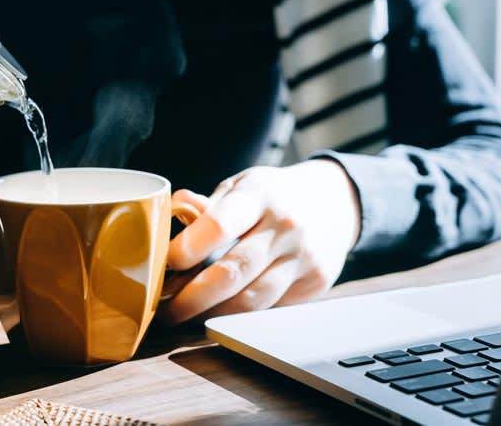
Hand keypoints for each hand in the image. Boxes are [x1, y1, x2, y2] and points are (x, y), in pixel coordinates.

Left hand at [163, 160, 361, 323]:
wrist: (336, 202)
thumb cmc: (275, 195)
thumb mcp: (243, 185)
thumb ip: (208, 205)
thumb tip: (175, 212)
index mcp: (260, 194)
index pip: (219, 225)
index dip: (188, 248)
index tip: (166, 264)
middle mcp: (285, 226)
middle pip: (233, 271)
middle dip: (192, 296)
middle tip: (165, 309)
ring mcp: (303, 257)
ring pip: (252, 299)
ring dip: (212, 313)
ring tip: (185, 315)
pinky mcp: (314, 283)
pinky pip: (270, 308)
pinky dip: (239, 314)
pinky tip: (218, 313)